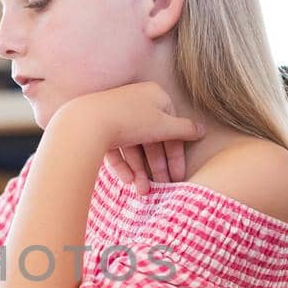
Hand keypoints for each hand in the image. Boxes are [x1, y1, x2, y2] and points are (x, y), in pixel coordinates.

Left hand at [59, 82, 203, 196]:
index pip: (171, 127)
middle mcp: (136, 102)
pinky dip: (122, 164)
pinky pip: (115, 147)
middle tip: (162, 188)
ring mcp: (116, 115)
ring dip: (139, 170)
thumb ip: (185, 129)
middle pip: (151, 139)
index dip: (176, 154)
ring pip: (133, 146)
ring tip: (142, 192)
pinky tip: (127, 182)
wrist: (86, 121)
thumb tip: (202, 130)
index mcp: (155, 95)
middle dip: (156, 166)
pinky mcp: (99, 127)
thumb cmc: (131, 119)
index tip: (178, 176)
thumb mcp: (164, 125)